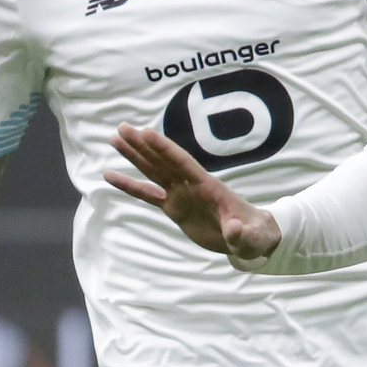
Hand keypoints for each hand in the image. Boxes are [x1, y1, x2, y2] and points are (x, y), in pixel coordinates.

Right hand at [105, 124, 281, 260]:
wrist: (251, 238)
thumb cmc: (255, 235)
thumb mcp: (251, 238)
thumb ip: (241, 234)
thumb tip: (233, 229)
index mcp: (209, 187)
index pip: (183, 163)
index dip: (165, 148)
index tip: (146, 132)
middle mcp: (191, 186)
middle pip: (163, 161)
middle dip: (142, 145)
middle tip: (121, 128)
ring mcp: (181, 195)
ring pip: (153, 171)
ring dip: (134, 156)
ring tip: (114, 139)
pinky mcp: (175, 208)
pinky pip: (148, 195)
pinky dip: (130, 186)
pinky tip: (110, 176)